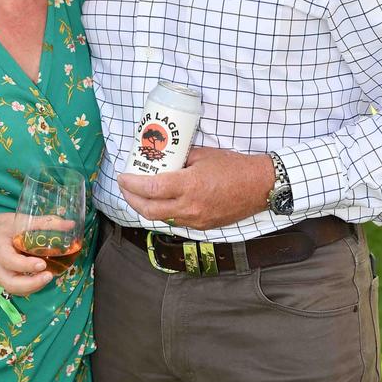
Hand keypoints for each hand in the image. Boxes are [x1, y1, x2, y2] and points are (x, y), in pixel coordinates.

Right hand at [0, 212, 57, 295]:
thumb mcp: (19, 220)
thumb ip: (44, 223)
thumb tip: (70, 225)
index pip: (10, 261)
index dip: (26, 265)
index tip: (42, 264)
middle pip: (11, 283)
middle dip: (32, 284)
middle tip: (49, 276)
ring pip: (14, 289)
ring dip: (33, 287)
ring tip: (49, 277)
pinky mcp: (1, 280)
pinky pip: (15, 288)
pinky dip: (30, 287)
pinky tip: (42, 278)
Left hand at [117, 147, 274, 229]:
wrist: (259, 187)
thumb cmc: (233, 167)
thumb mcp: (203, 155)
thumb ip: (180, 159)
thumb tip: (163, 159)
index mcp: (188, 186)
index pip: (151, 188)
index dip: (131, 184)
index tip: (122, 177)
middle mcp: (189, 207)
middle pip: (149, 210)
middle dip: (131, 199)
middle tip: (125, 187)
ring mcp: (195, 220)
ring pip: (160, 219)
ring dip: (145, 208)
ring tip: (138, 195)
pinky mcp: (202, 226)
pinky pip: (175, 222)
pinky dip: (162, 213)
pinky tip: (159, 203)